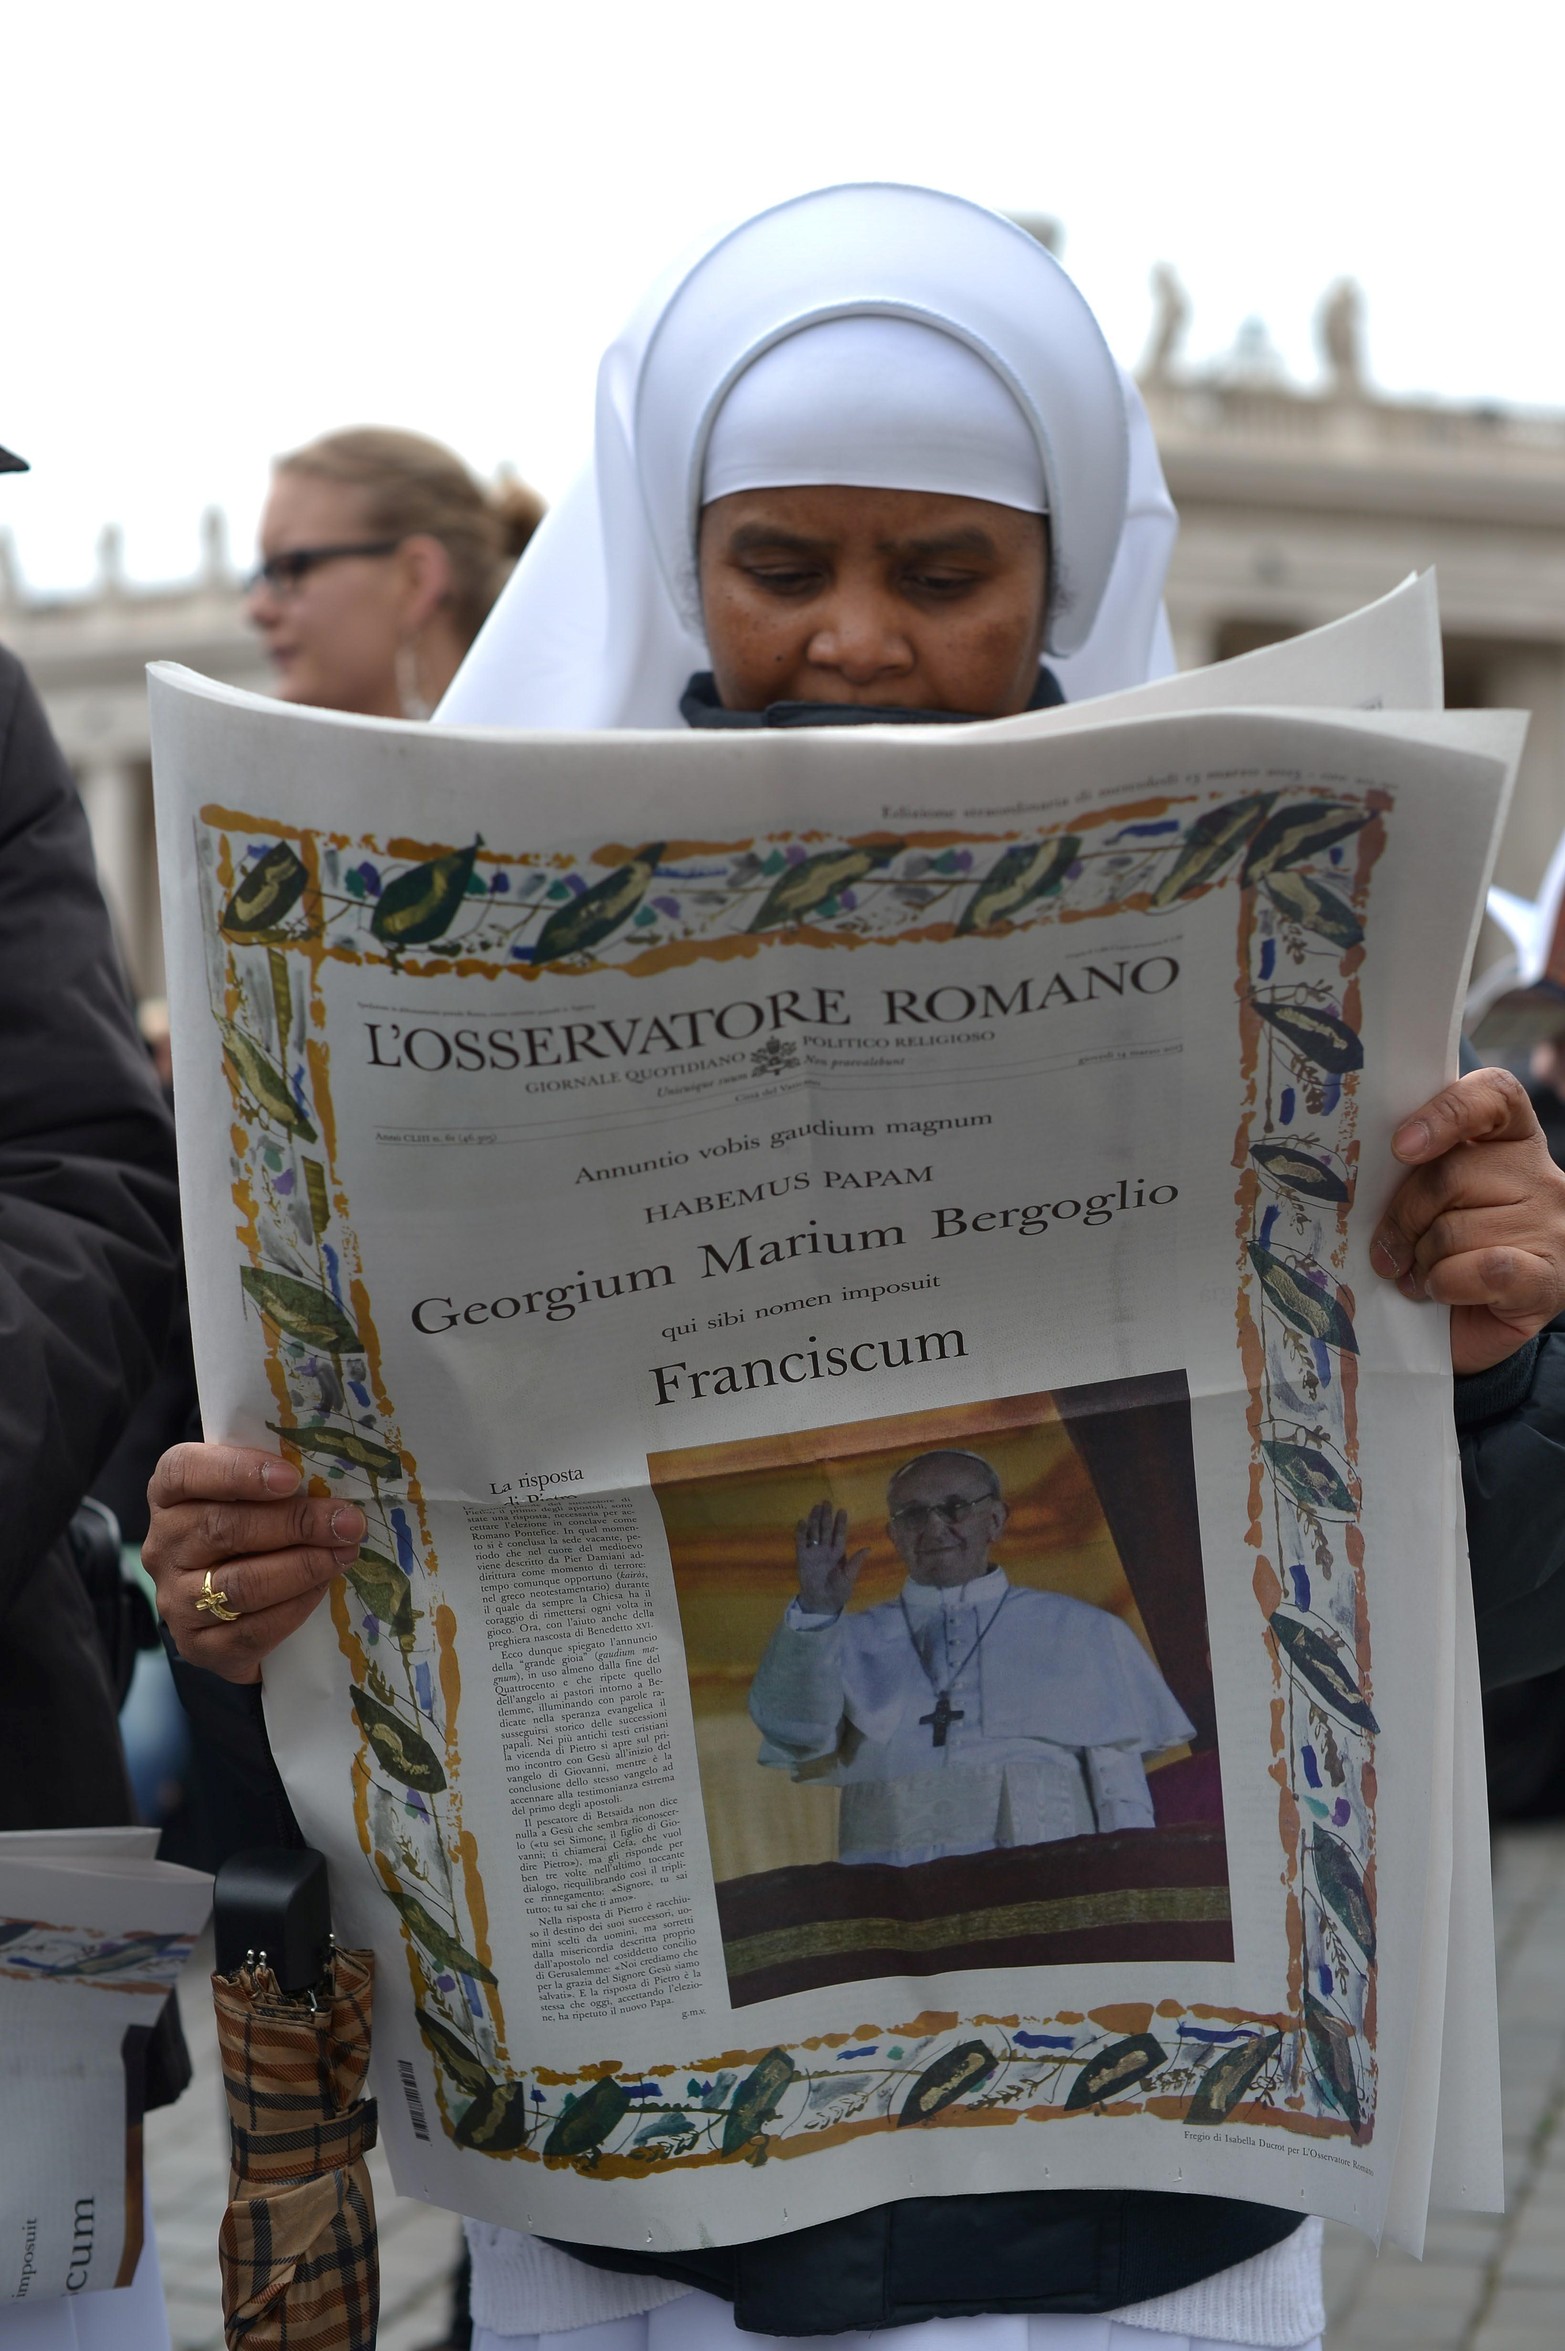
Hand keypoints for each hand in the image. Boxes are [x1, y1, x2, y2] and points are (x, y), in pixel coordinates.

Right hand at [143, 1442, 364, 1683]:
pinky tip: (323, 1588)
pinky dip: (296, 1607)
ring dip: (304, 1567)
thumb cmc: (250, 1536)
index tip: (291, 1477)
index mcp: (169, 1497)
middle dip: (295, 1523)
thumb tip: (332, 1481)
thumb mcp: (252, 1499)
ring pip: (241, 1584)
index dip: (235, 1471)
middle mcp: (162, 1547)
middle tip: (346, 1522)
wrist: (234, 1614)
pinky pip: (252, 1630)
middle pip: (222, 1528)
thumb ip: (275, 1484)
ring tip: (344, 1553)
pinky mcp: (198, 1646)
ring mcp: (176, 1601)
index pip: (182, 1472)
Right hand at [794, 1499, 867, 1615]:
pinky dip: (801, 1532)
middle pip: (826, 1529)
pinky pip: (801, 1542)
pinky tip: (802, 1521)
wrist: (821, 1602)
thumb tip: (868, 1548)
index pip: (839, 1535)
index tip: (842, 1510)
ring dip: (814, 1520)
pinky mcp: (802, 1557)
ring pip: (814, 1532)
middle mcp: (826, 1550)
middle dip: (826, 1516)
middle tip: (826, 1502)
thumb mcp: (849, 1578)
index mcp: (838, 1554)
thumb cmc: (838, 1591)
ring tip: (815, 1507)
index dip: (841, 1523)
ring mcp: (814, 1553)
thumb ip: (855, 1562)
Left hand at [1370, 1067, 1564, 1374]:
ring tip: (1420, 1276)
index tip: (1401, 1146)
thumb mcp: (1422, 1200)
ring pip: (1458, 1228)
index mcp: (1508, 1138)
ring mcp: (1550, 1225)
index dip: (1446, 1113)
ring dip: (1423, 1260)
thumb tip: (1360, 1177)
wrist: (1466, 1327)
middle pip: (1452, 1172)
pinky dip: (1448, 1284)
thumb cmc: (1436, 1252)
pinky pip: (1485, 1268)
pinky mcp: (1550, 1279)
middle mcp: (1538, 1173)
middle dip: (1405, 1217)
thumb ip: (1410, 1172)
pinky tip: (1442, 1292)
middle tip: (1387, 1251)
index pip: (1493, 1095)